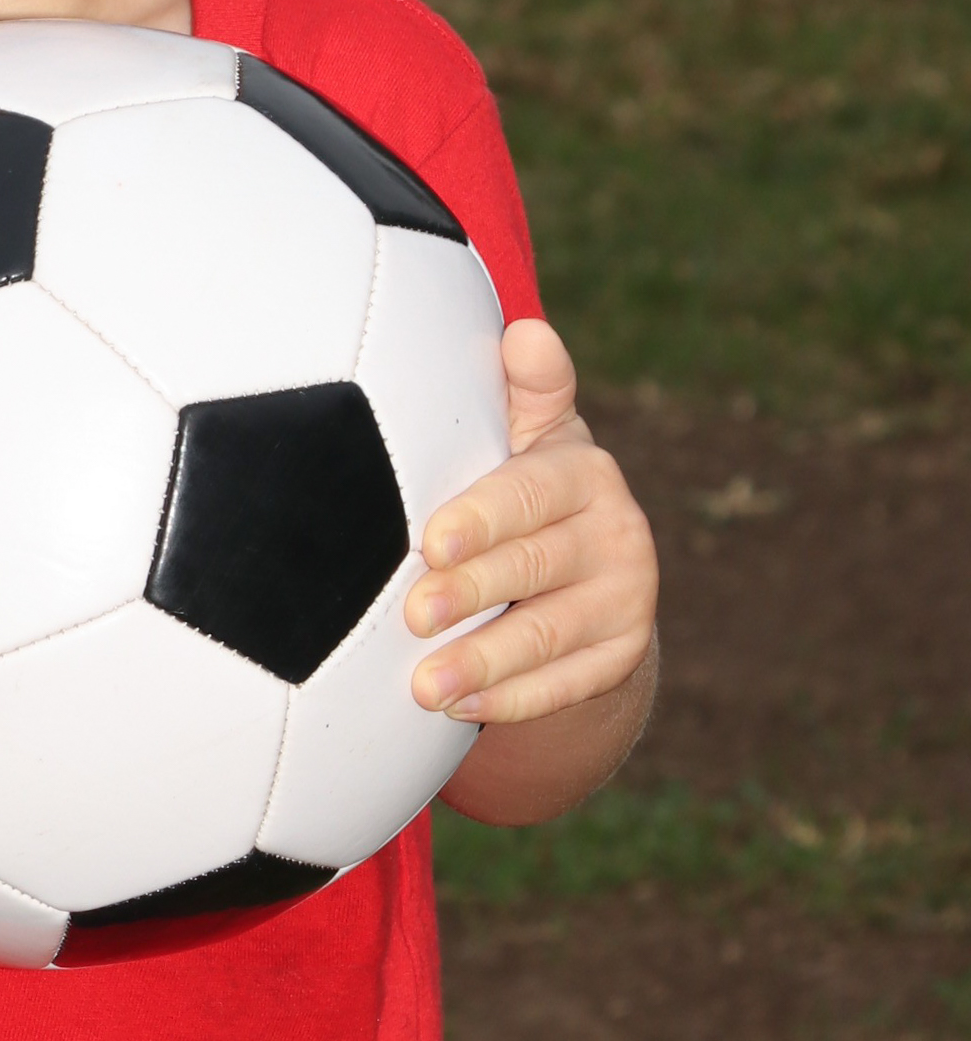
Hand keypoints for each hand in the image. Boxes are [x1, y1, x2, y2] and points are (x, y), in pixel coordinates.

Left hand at [406, 318, 656, 725]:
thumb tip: (525, 332)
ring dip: (482, 663)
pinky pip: (564, 685)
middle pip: (533, 568)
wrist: (587, 567)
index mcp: (584, 470)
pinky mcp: (623, 654)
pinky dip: (511, 701)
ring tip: (424, 687)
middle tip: (411, 615)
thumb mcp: (529, 431)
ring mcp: (628, 598)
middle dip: (469, 593)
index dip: (482, 518)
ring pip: (547, 637)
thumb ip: (525, 387)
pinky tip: (461, 708)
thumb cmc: (525, 484)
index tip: (431, 541)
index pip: (530, 493)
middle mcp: (619, 531)